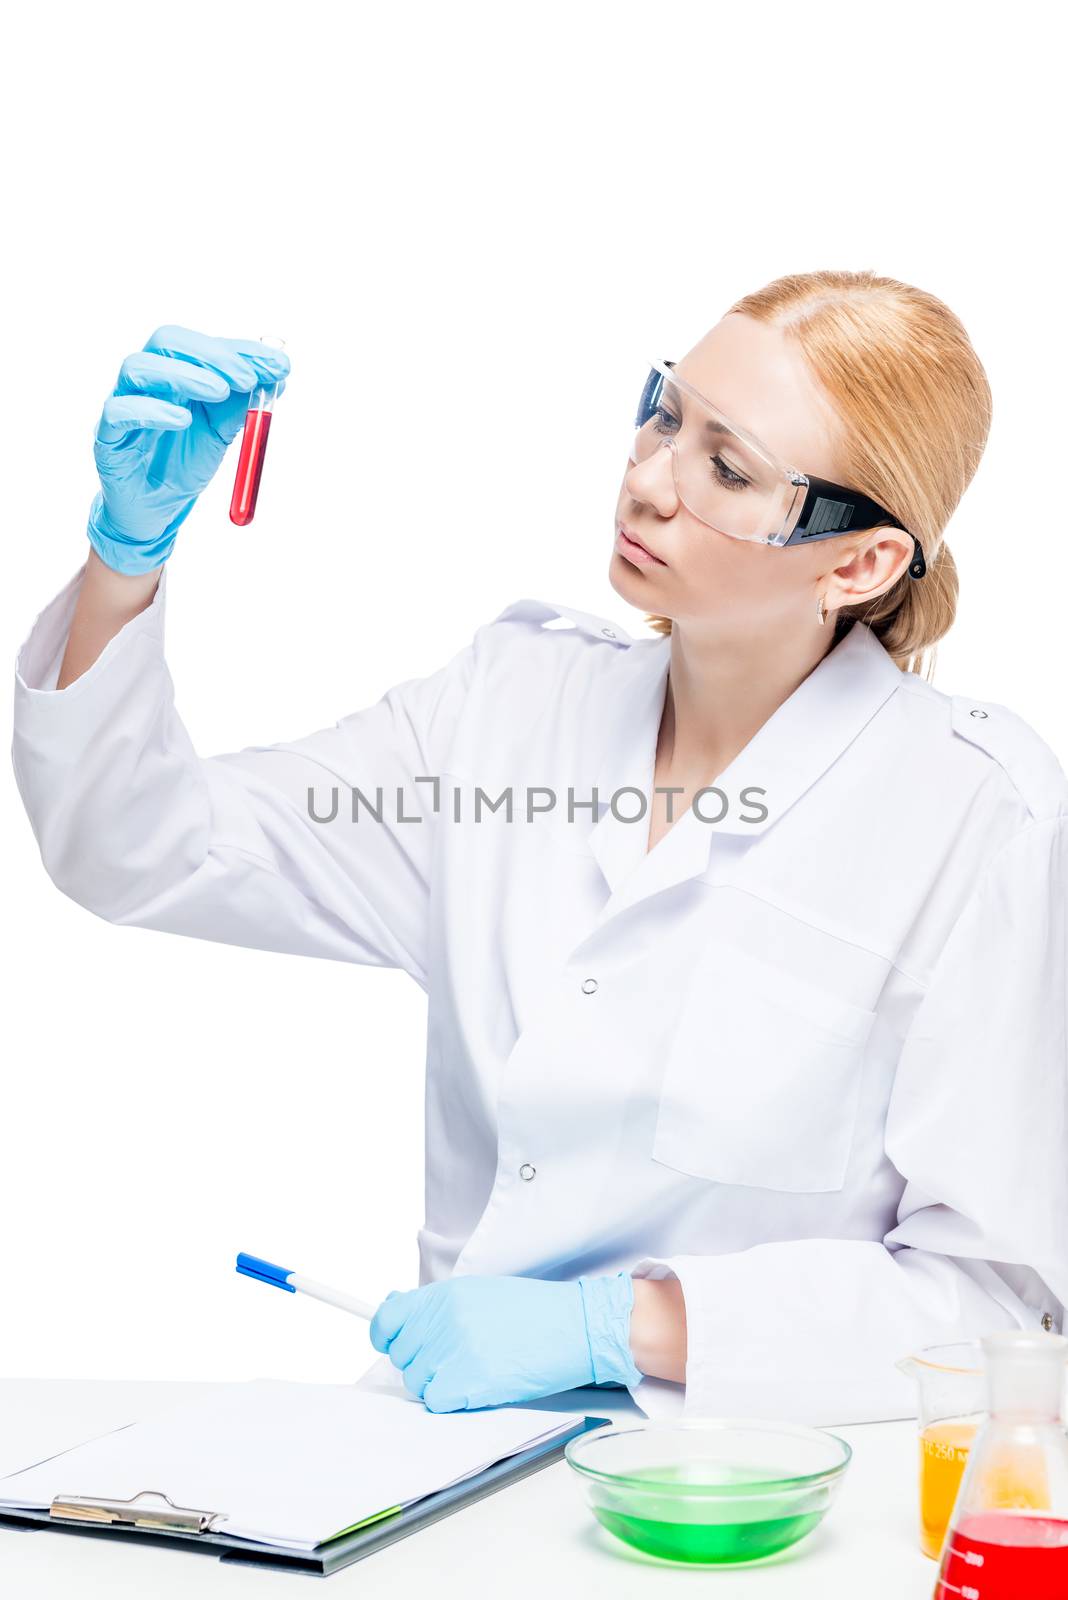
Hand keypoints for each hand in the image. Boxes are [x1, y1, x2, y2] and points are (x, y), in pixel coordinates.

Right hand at [87, 326, 289, 573]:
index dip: (242, 350)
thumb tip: (277, 377)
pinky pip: (119, 412)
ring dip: (184, 375)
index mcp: (176, 372)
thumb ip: (243, 405)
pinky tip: (182, 420)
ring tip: (219, 393)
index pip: (204, 344)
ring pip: (137, 367)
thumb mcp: (221, 432)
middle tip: (247, 379)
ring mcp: (124, 403)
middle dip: (213, 356)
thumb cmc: (183, 463)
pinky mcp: (107, 435)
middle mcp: (148, 380)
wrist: (156, 509)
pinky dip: (152, 410)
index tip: (278, 364)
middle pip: (167, 342)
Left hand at [368, 1271, 643, 1411]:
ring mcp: (454, 1352)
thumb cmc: (532, 1312)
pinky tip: (478, 1384)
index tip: (389, 1342)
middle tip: (456, 1356)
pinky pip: (437, 1402)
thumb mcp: (478, 1292)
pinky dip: (453, 1400)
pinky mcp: (469, 1383)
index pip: (388, 1320)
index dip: (385, 1335)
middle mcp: (443, 1321)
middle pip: (403, 1356)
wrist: (573, 1327)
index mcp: (444, 1296)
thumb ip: (436, 1305)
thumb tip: (395, 1312)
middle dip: (423, 1361)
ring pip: (419, 1382)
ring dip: (440, 1382)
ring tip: (474, 1368)